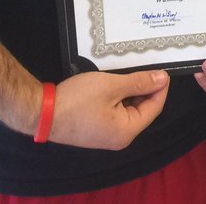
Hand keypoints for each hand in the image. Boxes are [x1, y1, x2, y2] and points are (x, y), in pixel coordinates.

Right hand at [47, 70, 169, 149]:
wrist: (42, 112)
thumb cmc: (78, 99)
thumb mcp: (111, 85)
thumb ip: (139, 82)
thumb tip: (162, 79)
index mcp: (127, 131)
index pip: (154, 107)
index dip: (160, 87)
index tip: (163, 69)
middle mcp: (120, 138)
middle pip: (142, 110)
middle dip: (145, 89)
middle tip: (145, 66)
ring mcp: (107, 135)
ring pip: (128, 109)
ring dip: (131, 91)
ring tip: (130, 72)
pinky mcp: (97, 130)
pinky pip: (116, 112)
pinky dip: (118, 97)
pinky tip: (115, 83)